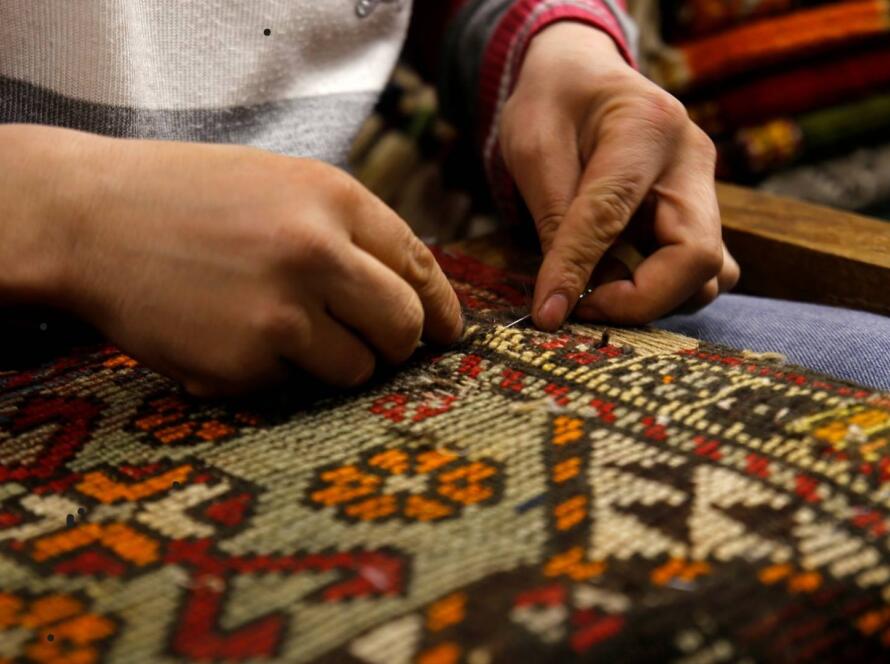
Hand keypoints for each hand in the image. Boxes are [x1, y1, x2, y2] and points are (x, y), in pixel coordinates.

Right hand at [31, 126, 460, 395]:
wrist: (90, 219)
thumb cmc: (190, 200)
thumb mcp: (282, 185)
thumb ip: (349, 231)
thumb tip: (413, 291)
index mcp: (335, 200)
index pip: (420, 266)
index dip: (441, 309)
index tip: (447, 334)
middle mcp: (318, 254)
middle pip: (403, 328)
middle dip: (397, 346)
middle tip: (376, 347)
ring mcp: (282, 312)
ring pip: (355, 369)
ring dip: (333, 362)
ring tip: (277, 328)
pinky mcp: (244, 362)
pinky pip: (291, 387)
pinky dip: (274, 374)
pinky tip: (230, 335)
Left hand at [498, 23, 738, 329]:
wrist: (585, 77)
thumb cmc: (554, 104)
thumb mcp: (534, 148)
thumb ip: (552, 219)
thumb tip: (558, 303)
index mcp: (645, 126)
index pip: (614, 214)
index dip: (578, 269)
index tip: (549, 313)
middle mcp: (692, 159)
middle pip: (696, 256)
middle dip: (638, 299)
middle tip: (581, 308)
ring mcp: (704, 188)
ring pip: (709, 273)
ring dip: (654, 298)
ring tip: (595, 292)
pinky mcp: (700, 214)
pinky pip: (701, 271)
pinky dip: (663, 290)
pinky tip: (618, 280)